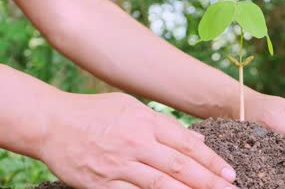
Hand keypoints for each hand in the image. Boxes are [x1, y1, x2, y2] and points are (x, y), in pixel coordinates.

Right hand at [38, 92, 237, 188]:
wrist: (52, 122)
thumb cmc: (95, 112)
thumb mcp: (131, 107)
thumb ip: (163, 124)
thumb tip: (194, 142)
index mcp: (146, 121)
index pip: (187, 144)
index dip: (211, 160)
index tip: (229, 173)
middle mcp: (136, 142)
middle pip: (180, 166)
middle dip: (209, 181)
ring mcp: (119, 164)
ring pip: (162, 184)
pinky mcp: (102, 183)